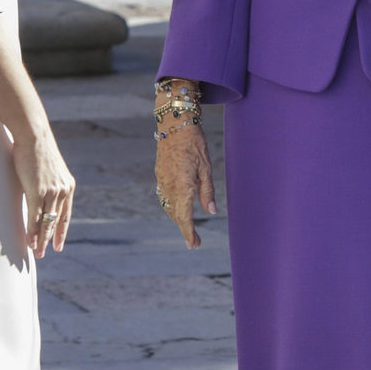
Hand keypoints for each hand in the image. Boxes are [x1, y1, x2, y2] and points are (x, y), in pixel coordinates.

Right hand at [12, 128, 74, 258]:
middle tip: (44, 254)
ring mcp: (51, 192)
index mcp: (68, 186)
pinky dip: (32, 231)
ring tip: (36, 253)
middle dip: (50, 239)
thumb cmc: (38, 150)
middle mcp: (63, 191)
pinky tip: (29, 241)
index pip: (66, 215)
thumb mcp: (48, 170)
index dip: (62, 231)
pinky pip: (35, 217)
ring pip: (46, 222)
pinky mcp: (37, 192)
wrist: (34, 136)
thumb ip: (48, 183)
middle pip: (56, 222)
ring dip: (40, 240)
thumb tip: (39, 193)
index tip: (59, 244)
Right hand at [155, 124, 215, 248]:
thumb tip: (211, 211)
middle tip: (194, 241)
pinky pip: (164, 196)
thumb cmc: (194, 143)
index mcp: (183, 187)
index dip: (189, 233)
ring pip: (168, 206)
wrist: (174, 124)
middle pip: (175, 215)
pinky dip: (170, 206)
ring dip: (177, 218)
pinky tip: (177, 206)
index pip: (184, 218)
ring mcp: (162, 180)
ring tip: (187, 227)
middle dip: (184, 229)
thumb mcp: (206, 167)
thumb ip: (207, 191)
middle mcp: (169, 187)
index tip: (194, 245)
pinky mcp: (159, 174)